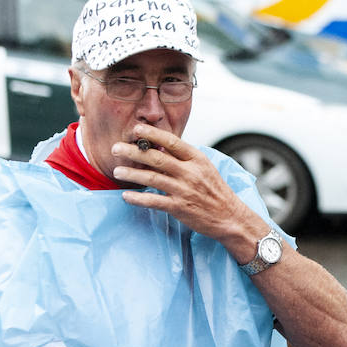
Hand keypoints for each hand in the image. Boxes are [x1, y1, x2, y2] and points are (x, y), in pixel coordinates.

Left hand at [111, 125, 248, 241]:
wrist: (230, 216)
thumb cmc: (215, 191)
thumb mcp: (204, 168)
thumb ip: (183, 158)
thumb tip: (159, 147)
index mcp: (197, 159)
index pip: (172, 142)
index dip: (152, 134)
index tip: (136, 129)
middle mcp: (190, 172)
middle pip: (156, 158)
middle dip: (133, 152)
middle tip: (116, 148)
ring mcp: (184, 190)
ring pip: (152, 178)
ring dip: (131, 174)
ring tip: (116, 171)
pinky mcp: (180, 208)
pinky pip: (154, 201)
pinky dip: (138, 199)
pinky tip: (126, 196)